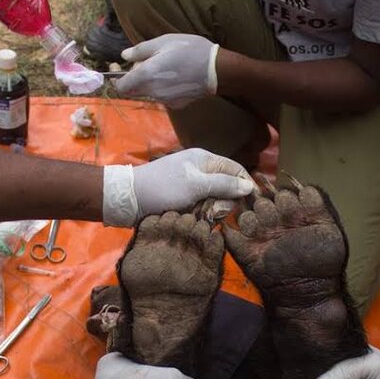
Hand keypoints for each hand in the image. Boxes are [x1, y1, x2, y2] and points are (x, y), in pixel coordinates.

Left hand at [102, 148, 254, 226]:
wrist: (128, 199)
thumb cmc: (162, 188)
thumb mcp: (195, 186)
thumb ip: (223, 185)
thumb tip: (250, 186)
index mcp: (205, 160)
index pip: (236, 169)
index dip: (245, 186)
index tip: (249, 204)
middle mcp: (201, 170)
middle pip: (227, 187)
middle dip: (224, 201)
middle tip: (212, 212)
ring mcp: (192, 185)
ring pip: (215, 200)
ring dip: (211, 210)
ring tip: (199, 216)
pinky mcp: (184, 199)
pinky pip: (202, 206)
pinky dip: (200, 214)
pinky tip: (193, 218)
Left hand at [114, 34, 218, 108]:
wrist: (217, 70)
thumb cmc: (190, 50)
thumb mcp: (163, 42)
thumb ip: (140, 51)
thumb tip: (124, 56)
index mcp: (147, 75)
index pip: (121, 86)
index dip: (115, 78)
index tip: (116, 67)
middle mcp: (153, 92)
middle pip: (133, 89)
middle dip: (133, 76)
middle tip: (146, 59)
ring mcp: (164, 101)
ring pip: (147, 92)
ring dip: (148, 80)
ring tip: (164, 64)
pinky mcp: (175, 105)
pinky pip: (160, 96)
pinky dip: (161, 86)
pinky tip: (175, 75)